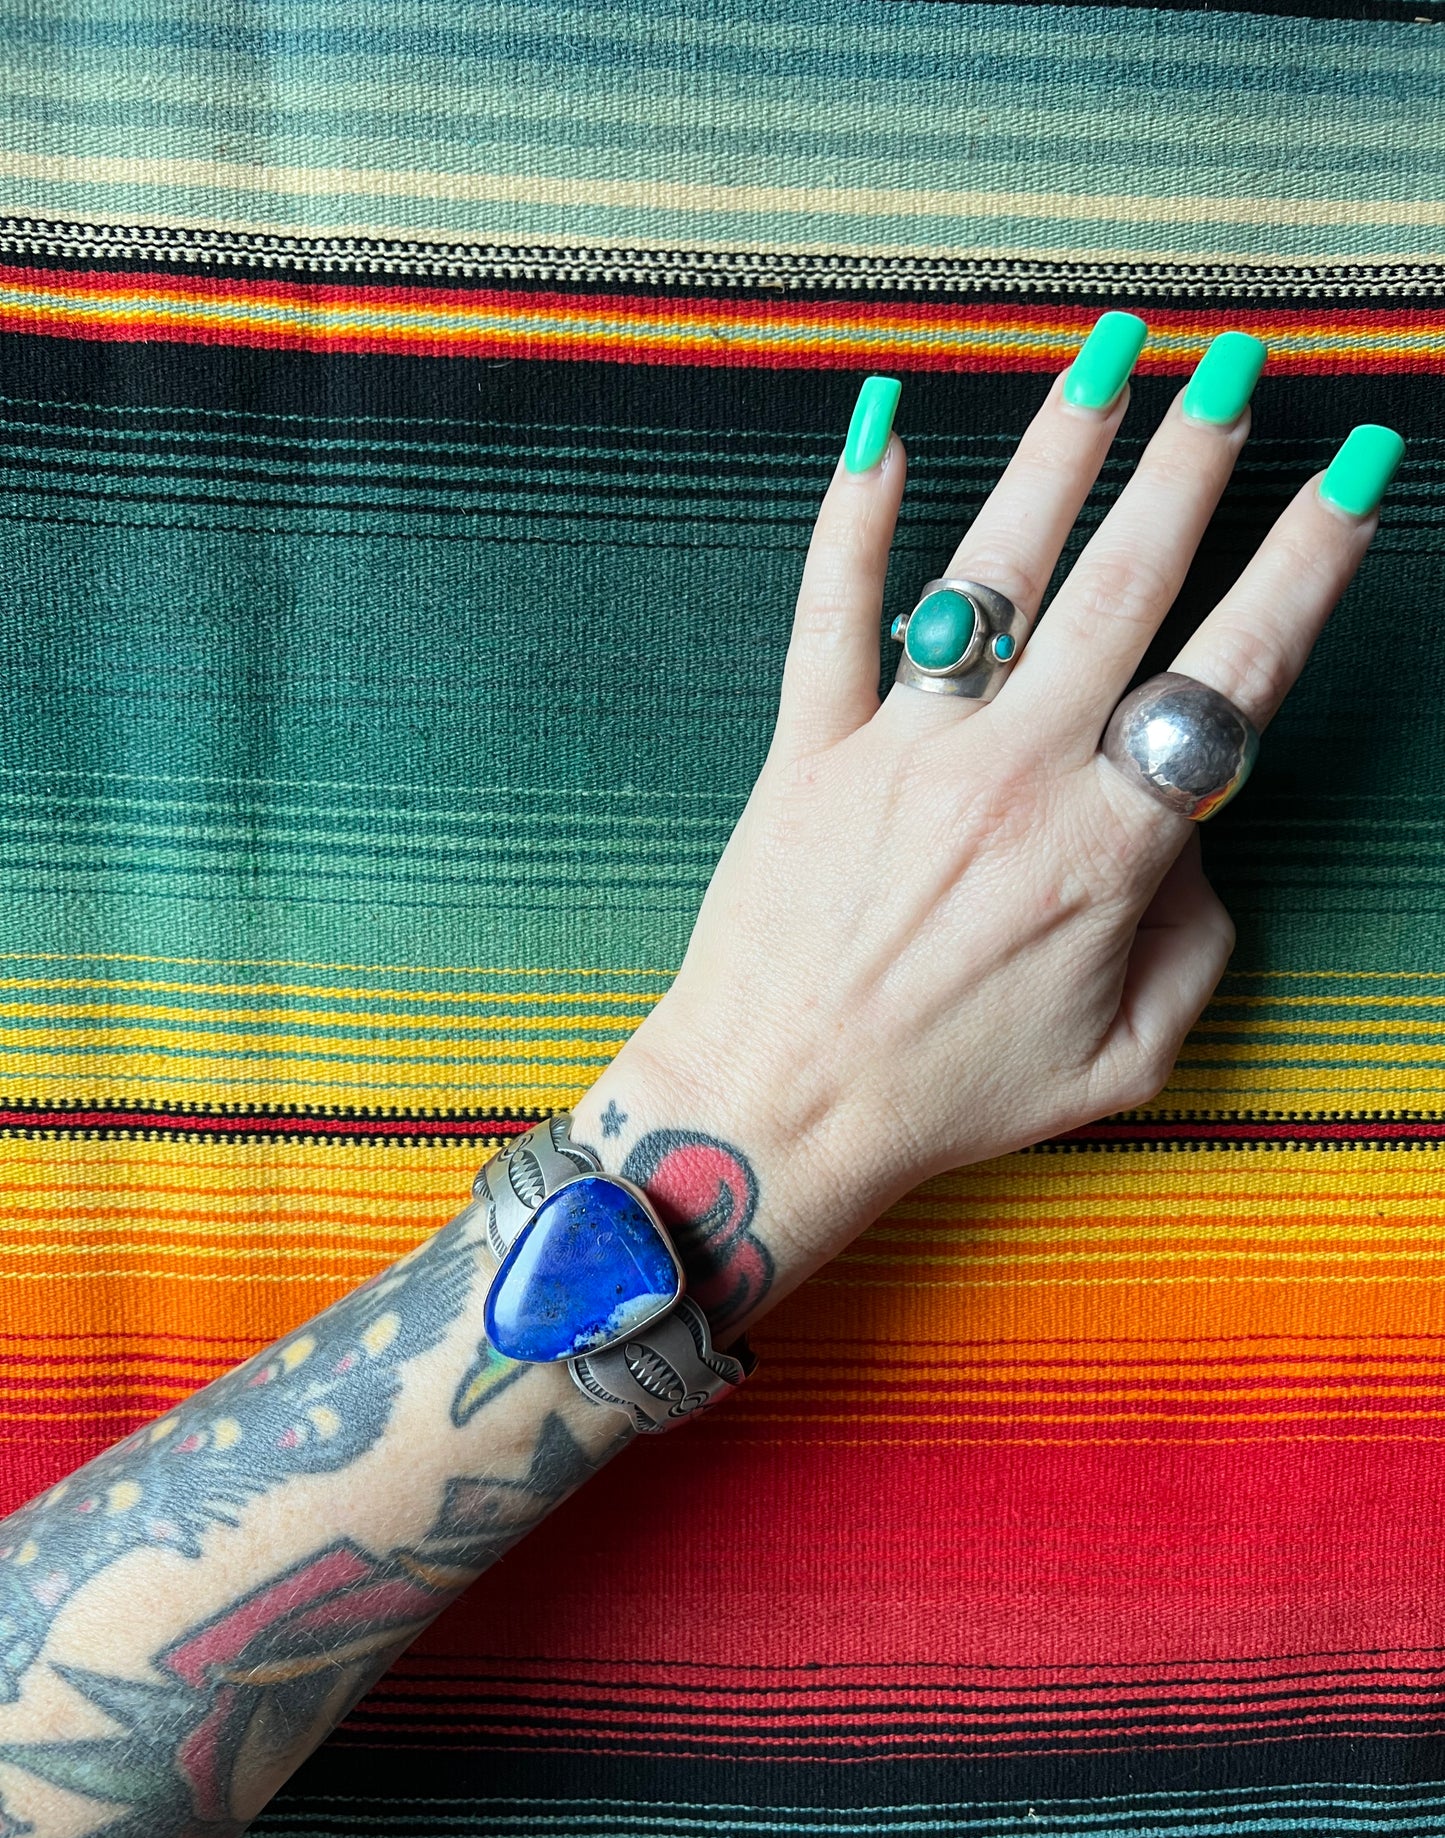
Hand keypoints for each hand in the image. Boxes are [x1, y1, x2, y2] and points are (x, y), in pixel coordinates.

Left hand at [574, 317, 1403, 1319]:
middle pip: (1121, 587)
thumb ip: (1193, 944)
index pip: (1231, 675)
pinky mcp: (803, 752)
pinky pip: (828, 615)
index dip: (1306, 565)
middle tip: (1240, 365)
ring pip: (991, 575)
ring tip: (1110, 352)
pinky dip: (850, 519)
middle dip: (1194, 464)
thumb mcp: (1124, 1059)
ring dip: (1058, 454)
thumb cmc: (948, 1097)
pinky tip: (879, 425)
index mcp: (1105, 849)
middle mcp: (1010, 777)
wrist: (776, 1113)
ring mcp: (899, 753)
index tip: (1354, 473)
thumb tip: (1188, 844)